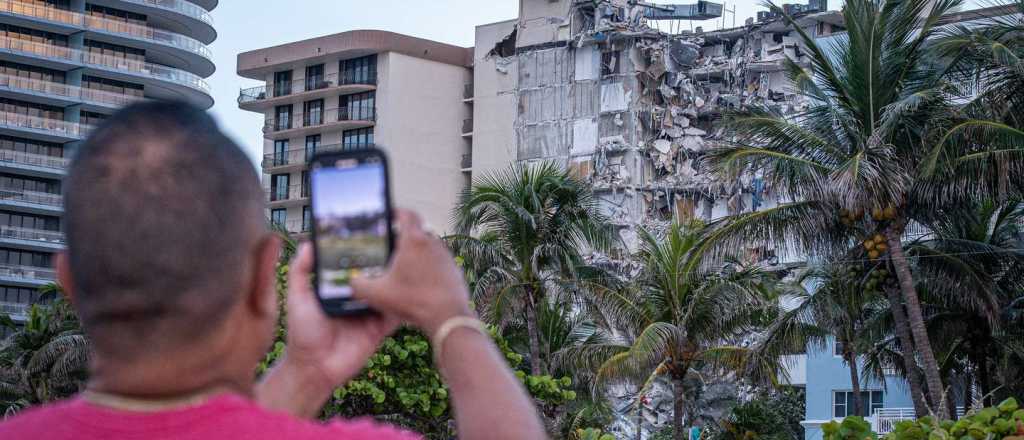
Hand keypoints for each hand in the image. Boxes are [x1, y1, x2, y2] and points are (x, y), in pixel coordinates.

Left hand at [256, 242, 398, 417]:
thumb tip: (308, 243)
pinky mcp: (380, 328)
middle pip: (374, 276)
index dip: (361, 250)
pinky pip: (395, 314)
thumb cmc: (301, 333)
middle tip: (396, 242)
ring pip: (387, 292)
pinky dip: (402, 303)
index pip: (353, 265)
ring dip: (396, 280)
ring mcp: (369, 312)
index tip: (372, 231)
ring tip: (407, 261)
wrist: (314, 368)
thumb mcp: (297, 297)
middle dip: (384, 263)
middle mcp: (355, 298)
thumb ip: (300, 271)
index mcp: (338, 288)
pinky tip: (410, 289)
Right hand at [351, 209, 472, 335]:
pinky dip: (428, 267)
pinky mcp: (453, 269)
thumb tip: (352, 281)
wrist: (447, 316)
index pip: (407, 214)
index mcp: (413, 241)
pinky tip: (420, 282)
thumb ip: (359, 285)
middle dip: (404, 235)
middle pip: (417, 230)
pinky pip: (438, 262)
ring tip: (404, 266)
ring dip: (417, 252)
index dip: (397, 212)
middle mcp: (432, 243)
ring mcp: (445, 256)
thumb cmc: (414, 301)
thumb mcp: (377, 294)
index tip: (390, 215)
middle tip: (392, 245)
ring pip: (428, 246)